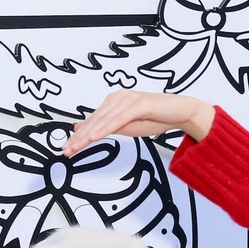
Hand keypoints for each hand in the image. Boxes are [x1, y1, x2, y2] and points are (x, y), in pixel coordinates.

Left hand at [64, 90, 213, 155]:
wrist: (181, 112)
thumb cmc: (156, 118)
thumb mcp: (128, 127)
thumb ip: (108, 127)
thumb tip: (86, 131)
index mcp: (114, 101)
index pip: (93, 120)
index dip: (79, 135)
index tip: (67, 148)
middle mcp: (119, 97)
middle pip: (95, 120)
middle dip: (79, 137)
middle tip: (66, 150)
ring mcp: (128, 99)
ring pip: (103, 120)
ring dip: (88, 135)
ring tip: (76, 147)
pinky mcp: (138, 103)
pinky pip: (118, 119)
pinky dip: (105, 129)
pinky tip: (94, 137)